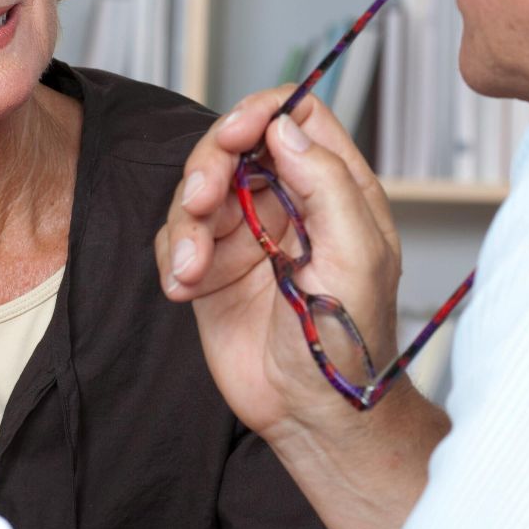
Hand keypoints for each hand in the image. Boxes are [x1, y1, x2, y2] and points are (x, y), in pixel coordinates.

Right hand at [156, 87, 403, 442]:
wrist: (314, 415)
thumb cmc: (350, 340)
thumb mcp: (356, 255)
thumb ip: (326, 183)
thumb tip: (284, 125)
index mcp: (336, 188)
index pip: (298, 115)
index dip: (261, 112)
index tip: (235, 136)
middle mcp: (289, 202)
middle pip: (235, 144)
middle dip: (208, 166)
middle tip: (199, 202)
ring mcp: (248, 234)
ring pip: (197, 189)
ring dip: (185, 223)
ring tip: (192, 270)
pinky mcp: (213, 269)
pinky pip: (176, 238)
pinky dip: (173, 258)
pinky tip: (183, 290)